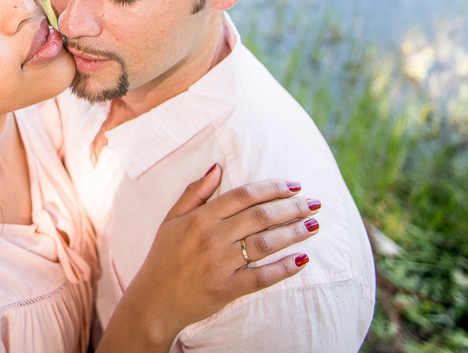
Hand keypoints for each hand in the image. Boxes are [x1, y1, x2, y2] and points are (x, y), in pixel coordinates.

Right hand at [99, 165, 319, 351]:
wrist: (154, 300)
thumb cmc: (164, 256)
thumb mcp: (172, 219)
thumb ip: (195, 192)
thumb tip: (217, 167)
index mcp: (200, 218)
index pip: (244, 195)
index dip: (272, 188)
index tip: (295, 185)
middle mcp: (212, 238)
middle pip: (260, 216)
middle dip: (291, 207)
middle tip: (313, 203)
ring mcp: (221, 264)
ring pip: (265, 243)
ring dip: (294, 233)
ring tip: (314, 225)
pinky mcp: (227, 288)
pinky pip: (262, 277)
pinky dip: (284, 268)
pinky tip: (302, 259)